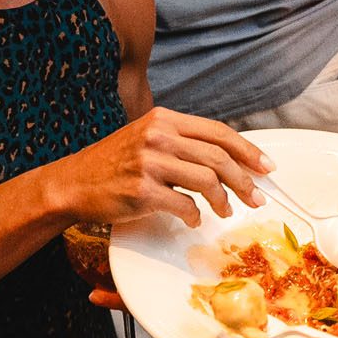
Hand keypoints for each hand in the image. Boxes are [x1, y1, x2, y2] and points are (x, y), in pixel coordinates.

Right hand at [52, 106, 270, 226]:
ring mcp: (150, 163)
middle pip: (219, 157)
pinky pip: (184, 205)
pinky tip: (195, 218)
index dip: (248, 150)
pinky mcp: (142, 190)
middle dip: (245, 180)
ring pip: (207, 180)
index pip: (218, 132)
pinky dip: (196, 215)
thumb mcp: (147, 138)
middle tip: (257, 197)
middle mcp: (159, 136)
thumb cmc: (114, 164)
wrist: (72, 183)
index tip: (266, 167)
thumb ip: (182, 142)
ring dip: (224, 200)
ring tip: (227, 211)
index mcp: (165, 119)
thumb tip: (228, 159)